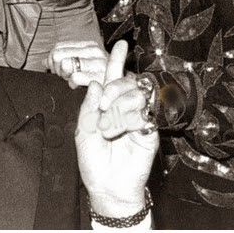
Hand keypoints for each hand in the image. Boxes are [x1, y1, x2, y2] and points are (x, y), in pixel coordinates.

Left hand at [47, 40, 107, 88]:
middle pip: (58, 54)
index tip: (57, 68)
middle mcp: (95, 51)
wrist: (122, 91)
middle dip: (58, 67)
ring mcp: (99, 63)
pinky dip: (73, 84)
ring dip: (65, 76)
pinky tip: (79, 86)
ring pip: (64, 64)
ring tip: (73, 80)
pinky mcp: (100, 77)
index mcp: (90, 46)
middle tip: (66, 75)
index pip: (58, 46)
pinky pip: (74, 77)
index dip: (53, 59)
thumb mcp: (83, 64)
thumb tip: (45, 61)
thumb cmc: (99, 78)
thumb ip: (64, 59)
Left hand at [76, 41, 158, 216]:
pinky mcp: (150, 131)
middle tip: (103, 104)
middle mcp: (123, 107)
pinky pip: (145, 114)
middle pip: (127, 82)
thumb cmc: (93, 160)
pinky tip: (121, 131)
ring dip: (119, 107)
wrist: (108, 187)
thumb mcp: (83, 130)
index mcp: (107, 104)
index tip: (121, 45)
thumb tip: (97, 83)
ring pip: (136, 95)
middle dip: (114, 87)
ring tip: (107, 126)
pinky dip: (130, 120)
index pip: (112, 77)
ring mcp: (138, 117)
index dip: (117, 60)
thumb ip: (89, 106)